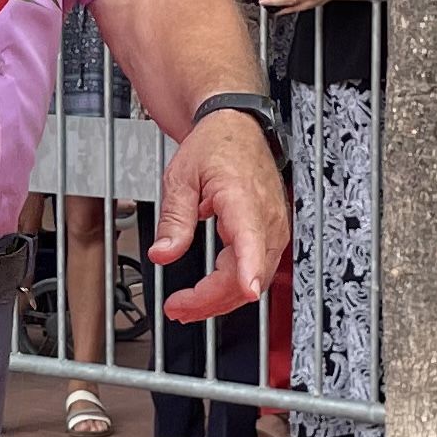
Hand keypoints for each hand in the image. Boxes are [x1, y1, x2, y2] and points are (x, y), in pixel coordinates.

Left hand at [151, 110, 286, 322]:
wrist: (235, 128)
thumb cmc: (214, 146)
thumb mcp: (180, 178)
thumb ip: (174, 219)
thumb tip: (163, 254)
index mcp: (243, 199)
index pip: (252, 240)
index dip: (249, 270)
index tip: (248, 289)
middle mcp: (266, 217)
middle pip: (248, 274)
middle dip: (212, 300)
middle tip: (176, 308)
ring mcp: (273, 228)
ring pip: (254, 278)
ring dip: (220, 299)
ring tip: (184, 307)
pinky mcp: (270, 234)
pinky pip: (254, 269)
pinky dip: (231, 286)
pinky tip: (206, 295)